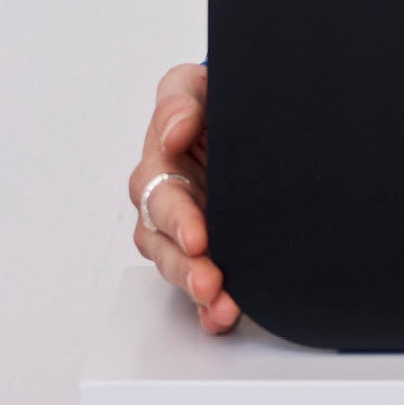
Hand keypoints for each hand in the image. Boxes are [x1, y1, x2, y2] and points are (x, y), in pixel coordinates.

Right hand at [129, 63, 237, 332]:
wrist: (245, 117)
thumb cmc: (210, 102)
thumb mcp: (193, 86)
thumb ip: (179, 101)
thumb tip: (174, 129)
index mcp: (158, 165)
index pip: (159, 195)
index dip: (177, 219)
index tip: (197, 237)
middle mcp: (166, 205)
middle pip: (164, 244)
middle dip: (186, 266)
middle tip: (209, 281)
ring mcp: (186, 232)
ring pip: (179, 269)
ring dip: (198, 292)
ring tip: (222, 307)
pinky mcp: (207, 253)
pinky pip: (202, 288)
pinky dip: (209, 309)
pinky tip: (223, 318)